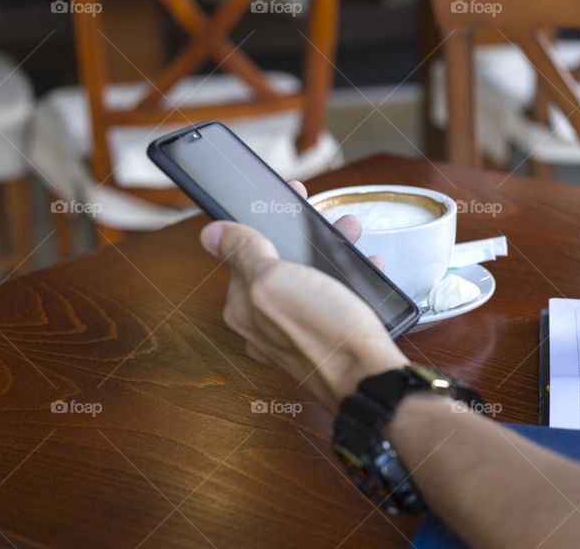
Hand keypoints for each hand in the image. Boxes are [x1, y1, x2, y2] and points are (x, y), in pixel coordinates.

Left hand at [200, 181, 407, 411]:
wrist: (369, 380)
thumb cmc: (323, 334)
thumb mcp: (275, 281)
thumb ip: (243, 253)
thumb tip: (211, 233)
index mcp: (243, 306)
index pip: (243, 254)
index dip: (265, 222)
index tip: (289, 199)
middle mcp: (265, 323)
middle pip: (279, 265)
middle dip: (304, 236)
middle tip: (328, 218)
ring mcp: (297, 334)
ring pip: (309, 280)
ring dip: (330, 253)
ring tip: (351, 235)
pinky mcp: (326, 340)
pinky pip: (333, 301)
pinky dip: (349, 280)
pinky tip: (365, 270)